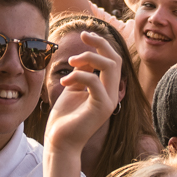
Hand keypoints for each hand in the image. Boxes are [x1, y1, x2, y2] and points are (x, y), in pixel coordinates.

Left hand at [44, 31, 121, 150]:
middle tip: (83, 36)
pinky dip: (78, 75)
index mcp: (107, 88)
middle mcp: (112, 93)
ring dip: (88, 57)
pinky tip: (64, 82)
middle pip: (115, 59)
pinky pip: (94, 81)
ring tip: (71, 62)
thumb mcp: (74, 88)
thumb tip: (84, 56)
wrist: (60, 142)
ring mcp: (109, 101)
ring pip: (110, 66)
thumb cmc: (65, 117)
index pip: (113, 60)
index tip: (85, 35)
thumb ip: (82, 72)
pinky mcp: (101, 108)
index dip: (101, 44)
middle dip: (100, 43)